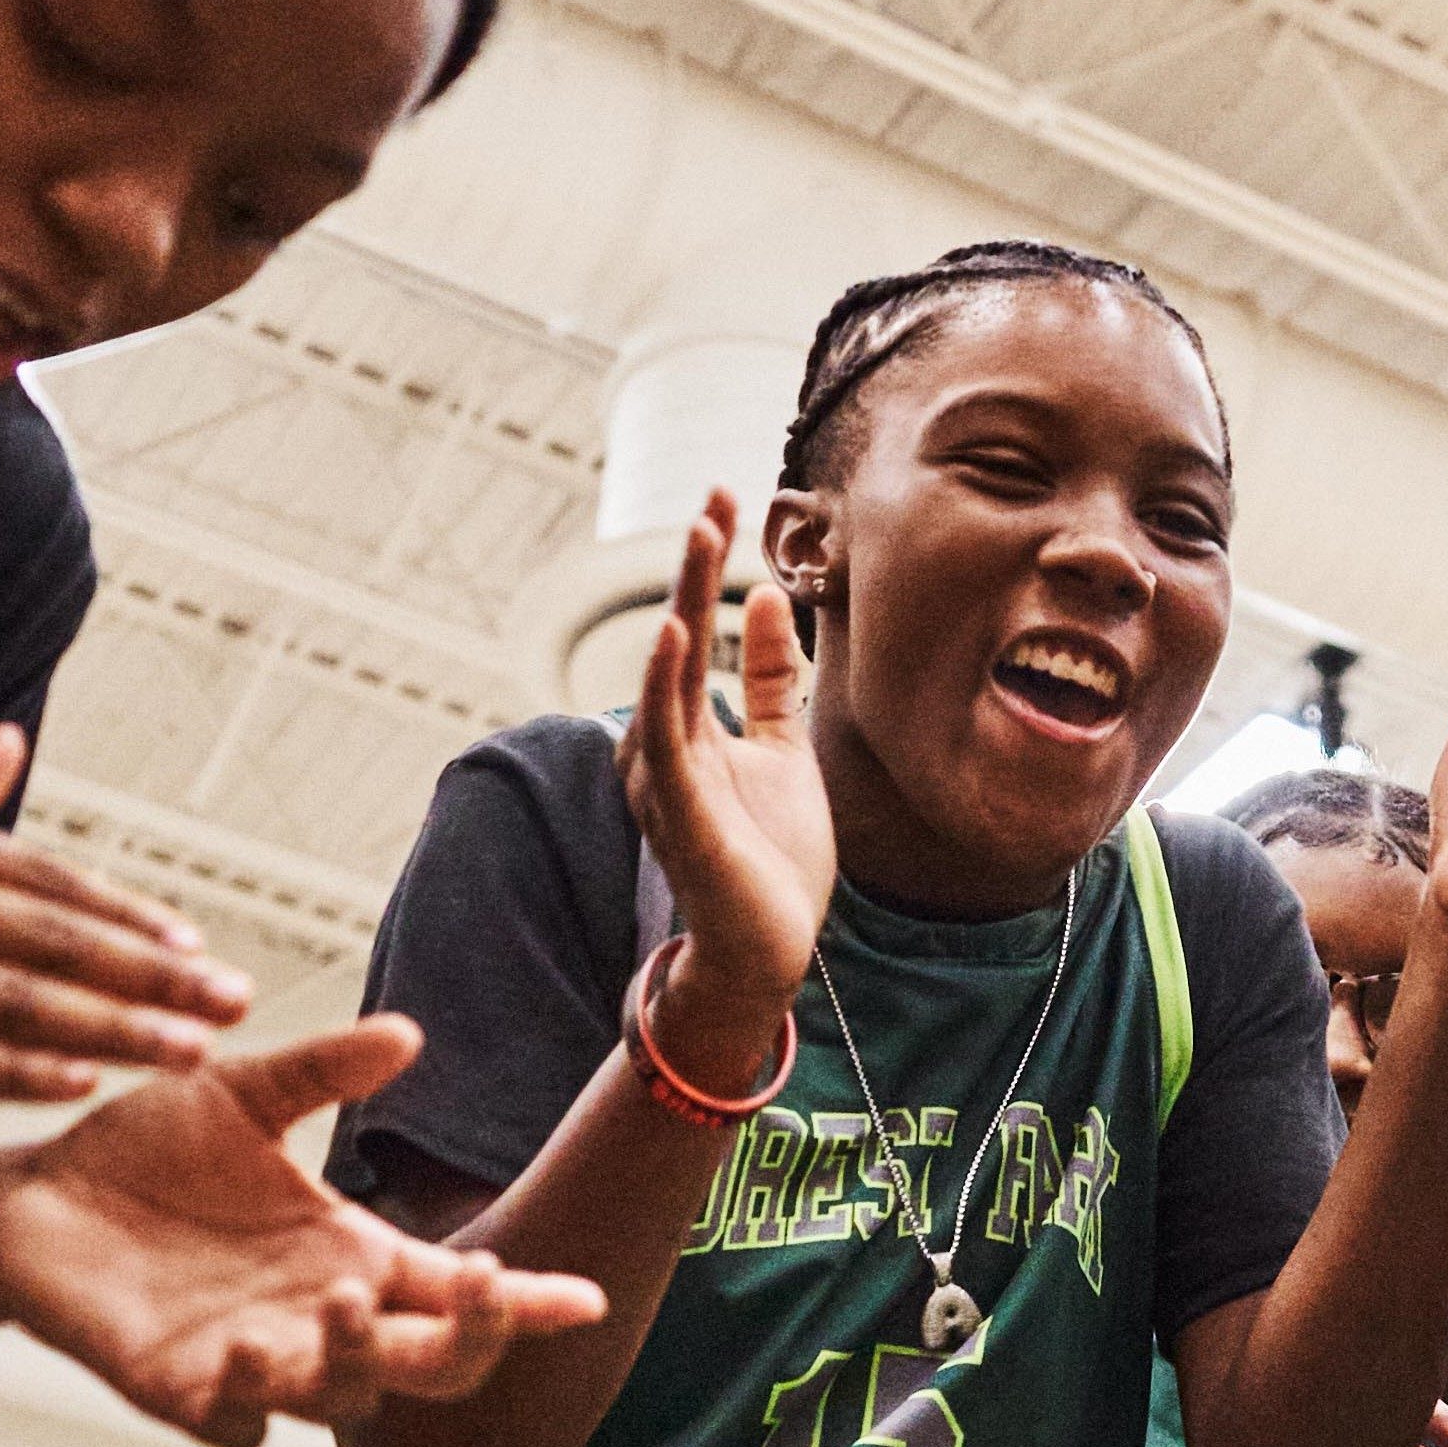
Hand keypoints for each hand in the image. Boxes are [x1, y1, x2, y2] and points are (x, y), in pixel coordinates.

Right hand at [0, 725, 248, 1112]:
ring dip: (110, 1025)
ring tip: (185, 1049)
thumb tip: (11, 742)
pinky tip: (76, 1081)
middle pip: (51, 935)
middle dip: (154, 972)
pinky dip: (16, 1068)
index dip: (130, 915)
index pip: (44, 879)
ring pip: (13, 998)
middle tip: (232, 1000)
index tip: (199, 946)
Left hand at [0, 1016, 607, 1446]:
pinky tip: (245, 1354)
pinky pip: (230, 1422)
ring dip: (356, 1360)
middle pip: (431, 1363)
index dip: (527, 1302)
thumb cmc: (144, 1153)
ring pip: (342, 1399)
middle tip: (480, 1280)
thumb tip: (409, 1033)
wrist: (30, 1198)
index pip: (458, 1292)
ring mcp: (254, 1359)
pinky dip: (248, 1402)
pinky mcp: (176, 1385)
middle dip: (472, 1337)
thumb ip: (324, 1069)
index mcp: (349, 1252)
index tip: (588, 1299)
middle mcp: (317, 1317)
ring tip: (339, 1303)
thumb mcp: (243, 1094)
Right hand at [619, 493, 830, 1064]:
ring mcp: (667, 777)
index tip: (728, 499)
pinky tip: (670, 630)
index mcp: (688, 729)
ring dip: (683, 600)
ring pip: (669, 672)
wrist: (769, 952)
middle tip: (713, 494)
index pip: (697, 631)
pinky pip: (665, 736)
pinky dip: (663, 680)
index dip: (711, 567)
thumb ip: (772, 682)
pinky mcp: (682, 812)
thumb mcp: (783, 751)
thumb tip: (771, 601)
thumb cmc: (771, 858)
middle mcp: (665, 745)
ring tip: (700, 535)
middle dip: (696, 565)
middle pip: (677, 636)